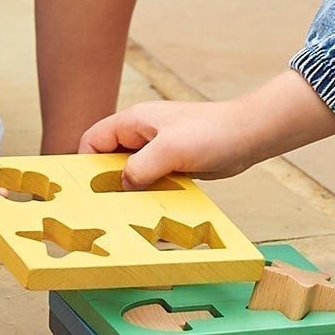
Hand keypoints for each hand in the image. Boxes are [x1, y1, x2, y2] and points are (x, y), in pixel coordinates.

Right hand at [79, 70, 334, 186]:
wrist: (250, 135)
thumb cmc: (214, 133)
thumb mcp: (171, 150)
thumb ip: (141, 166)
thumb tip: (122, 185)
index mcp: (134, 122)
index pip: (92, 140)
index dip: (84, 165)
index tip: (85, 190)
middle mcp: (142, 134)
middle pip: (108, 159)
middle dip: (106, 182)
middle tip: (105, 207)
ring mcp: (157, 149)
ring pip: (130, 173)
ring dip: (130, 191)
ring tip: (129, 213)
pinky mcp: (172, 163)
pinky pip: (150, 180)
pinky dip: (149, 193)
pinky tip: (152, 210)